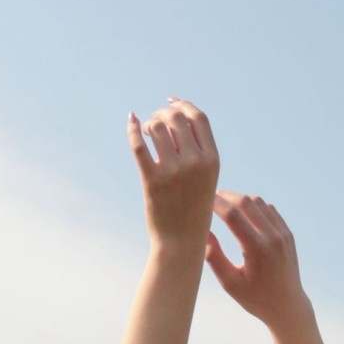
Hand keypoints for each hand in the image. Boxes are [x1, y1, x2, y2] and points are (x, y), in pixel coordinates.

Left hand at [128, 99, 219, 250]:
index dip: (184, 104)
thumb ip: (198, 152)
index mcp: (212, 160)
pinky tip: (131, 121)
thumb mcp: (206, 179)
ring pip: (158, 128)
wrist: (181, 242)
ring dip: (150, 123)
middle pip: (177, 118)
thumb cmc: (193, 209)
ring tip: (148, 131)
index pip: (199, 118)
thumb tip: (177, 119)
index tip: (171, 101)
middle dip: (163, 113)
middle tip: (155, 121)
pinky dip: (133, 130)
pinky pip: (139, 146)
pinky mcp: (152, 181)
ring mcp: (174, 172)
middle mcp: (195, 163)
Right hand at [204, 191, 309, 326]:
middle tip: (211, 198)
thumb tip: (202, 232)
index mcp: (257, 249)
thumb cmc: (254, 298)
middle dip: (227, 196)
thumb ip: (214, 258)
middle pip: (246, 202)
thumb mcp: (230, 283)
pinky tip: (243, 212)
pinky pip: (269, 210)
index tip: (202, 200)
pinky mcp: (288, 234)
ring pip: (259, 202)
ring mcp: (283, 234)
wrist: (287, 306)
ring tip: (224, 205)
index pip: (232, 215)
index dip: (215, 203)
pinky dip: (254, 205)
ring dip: (240, 199)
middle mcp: (273, 237)